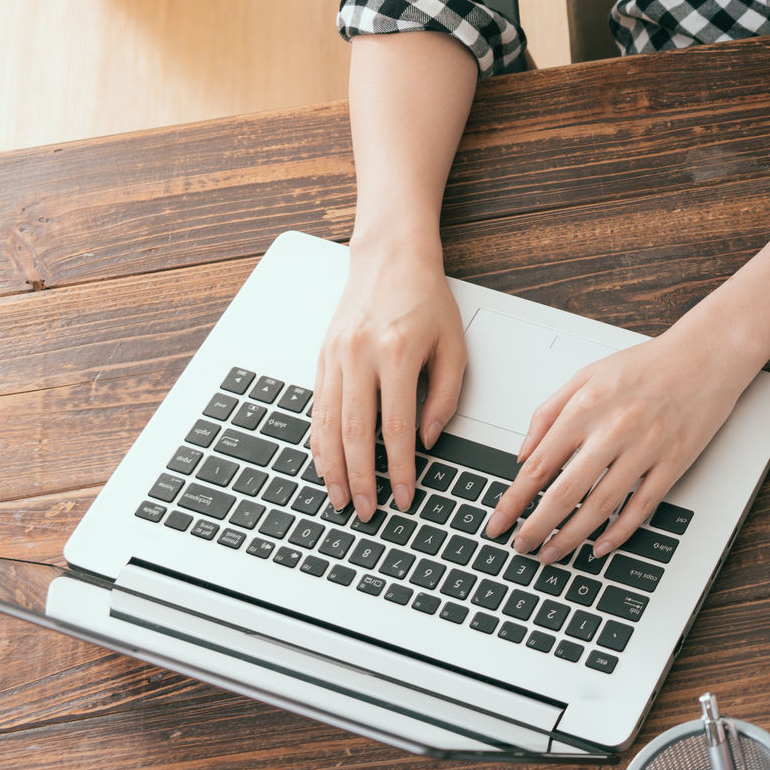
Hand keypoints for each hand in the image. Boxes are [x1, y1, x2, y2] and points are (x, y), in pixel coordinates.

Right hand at [312, 233, 466, 520]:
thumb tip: (426, 440)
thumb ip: (444, 395)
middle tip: (367, 510)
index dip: (399, 469)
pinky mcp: (322, 357)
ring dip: (332, 468)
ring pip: (327, 425)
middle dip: (361, 479)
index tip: (404, 496)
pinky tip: (324, 465)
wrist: (390, 259)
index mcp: (396, 353)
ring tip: (340, 498)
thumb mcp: (453, 345)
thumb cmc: (427, 300)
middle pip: (354, 433)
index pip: (395, 428)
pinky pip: (316, 408)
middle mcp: (359, 356)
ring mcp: (335, 357)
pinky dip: (318, 442)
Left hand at [484, 324, 758, 561]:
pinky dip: (620, 532)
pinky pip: (642, 506)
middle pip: (564, 493)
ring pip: (600, 506)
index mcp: (586, 407)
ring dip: (572, 537)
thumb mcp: (586, 375)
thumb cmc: (646, 364)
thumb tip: (523, 454)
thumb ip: (548, 413)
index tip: (498, 522)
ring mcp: (645, 448)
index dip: (513, 500)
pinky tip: (601, 546)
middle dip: (536, 527)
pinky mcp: (673, 462)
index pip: (538, 465)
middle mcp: (613, 429)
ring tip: (553, 553)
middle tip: (522, 546)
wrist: (706, 355)